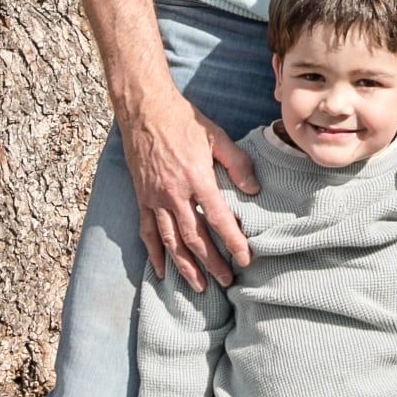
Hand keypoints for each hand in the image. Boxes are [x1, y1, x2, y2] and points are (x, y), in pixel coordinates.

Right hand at [122, 92, 259, 292]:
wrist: (145, 110)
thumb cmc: (184, 121)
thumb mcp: (217, 137)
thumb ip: (237, 164)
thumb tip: (254, 190)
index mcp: (197, 178)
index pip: (218, 219)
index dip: (233, 241)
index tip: (245, 259)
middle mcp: (174, 194)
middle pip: (195, 238)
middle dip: (212, 263)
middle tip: (227, 282)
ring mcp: (154, 198)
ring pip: (171, 241)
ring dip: (186, 266)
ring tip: (200, 286)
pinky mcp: (142, 198)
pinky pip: (147, 232)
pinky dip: (154, 254)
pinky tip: (162, 271)